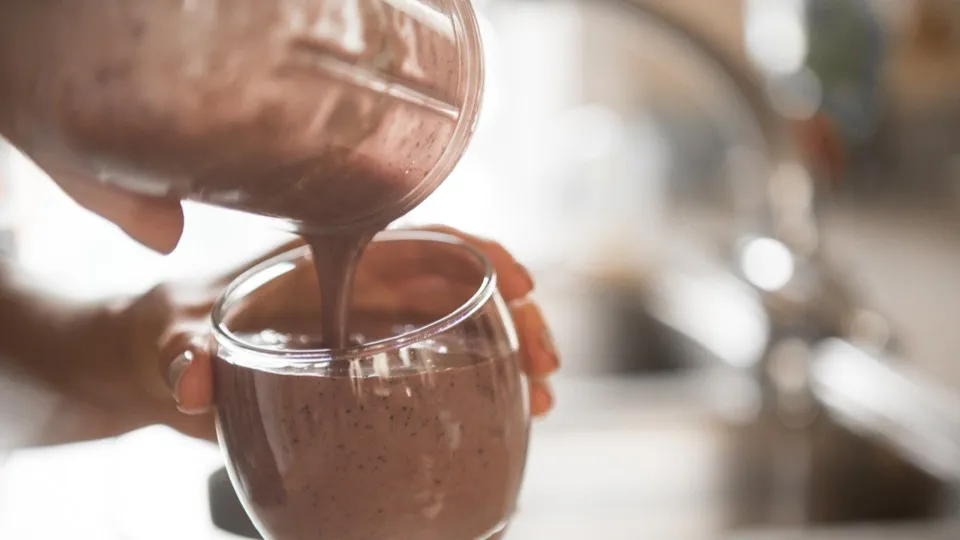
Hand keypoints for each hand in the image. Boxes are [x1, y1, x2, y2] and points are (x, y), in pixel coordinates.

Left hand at [153, 226, 557, 440]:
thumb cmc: (171, 328)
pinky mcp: (369, 370)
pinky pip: (441, 368)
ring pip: (463, 328)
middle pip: (462, 286)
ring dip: (509, 356)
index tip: (519, 284)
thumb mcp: (175, 337)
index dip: (479, 255)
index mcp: (332, 261)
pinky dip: (480, 387)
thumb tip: (194, 380)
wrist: (158, 360)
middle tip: (545, 363)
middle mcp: (362, 290)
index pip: (422, 240)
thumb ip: (184, 355)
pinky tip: (507, 415)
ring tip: (542, 397)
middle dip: (515, 316)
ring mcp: (370, 331)